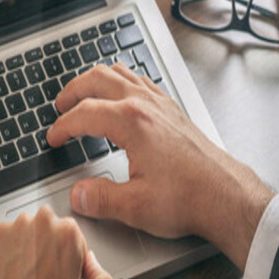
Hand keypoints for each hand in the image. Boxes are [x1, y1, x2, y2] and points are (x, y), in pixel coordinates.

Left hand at [0, 205, 114, 278]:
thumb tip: (93, 263)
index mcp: (67, 236)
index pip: (76, 235)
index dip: (74, 261)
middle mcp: (38, 226)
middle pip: (53, 229)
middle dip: (53, 251)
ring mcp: (13, 232)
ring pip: (32, 231)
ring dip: (34, 250)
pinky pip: (12, 238)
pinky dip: (16, 254)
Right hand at [47, 64, 274, 269]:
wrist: (225, 195)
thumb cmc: (189, 197)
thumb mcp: (135, 206)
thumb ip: (99, 198)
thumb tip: (77, 194)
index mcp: (132, 122)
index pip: (84, 113)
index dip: (62, 126)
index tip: (52, 138)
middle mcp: (145, 104)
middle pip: (98, 78)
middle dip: (73, 90)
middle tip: (59, 106)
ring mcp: (161, 103)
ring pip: (120, 73)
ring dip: (96, 80)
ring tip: (83, 94)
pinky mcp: (172, 109)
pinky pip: (141, 80)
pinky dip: (122, 81)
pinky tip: (120, 95)